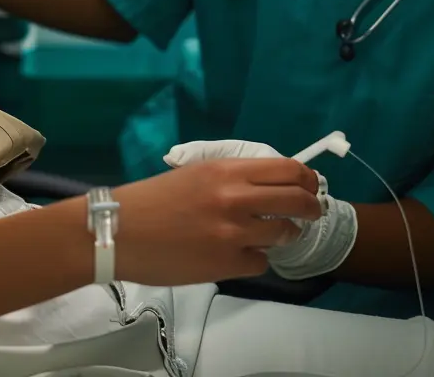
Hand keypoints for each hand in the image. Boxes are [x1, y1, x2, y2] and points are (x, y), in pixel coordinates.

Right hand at [163, 139, 358, 280]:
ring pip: (285, 233)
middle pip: (297, 200)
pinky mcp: (229, 264)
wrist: (122, 231)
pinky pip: (261, 261)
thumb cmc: (153, 199)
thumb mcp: (194, 174)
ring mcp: (234, 233)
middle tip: (309, 212)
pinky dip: (254, 258)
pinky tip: (235, 254)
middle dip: (311, 207)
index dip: (306, 179)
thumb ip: (230, 178)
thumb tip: (267, 186)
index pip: (287, 170)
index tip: (309, 186)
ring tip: (269, 235)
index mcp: (225, 170)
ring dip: (284, 234)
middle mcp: (235, 197)